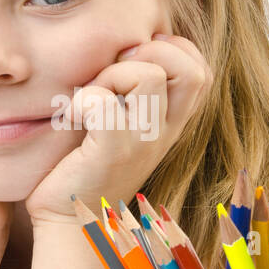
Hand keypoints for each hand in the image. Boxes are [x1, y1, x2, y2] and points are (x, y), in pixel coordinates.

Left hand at [24, 33, 213, 223]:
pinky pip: (104, 102)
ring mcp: (142, 143)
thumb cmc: (83, 167)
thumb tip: (123, 48)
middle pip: (191, 69)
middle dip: (150, 53)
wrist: (68, 221)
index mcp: (169, 124)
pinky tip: (70, 118)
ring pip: (148, 75)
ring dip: (111, 74)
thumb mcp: (118, 125)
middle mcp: (164, 133)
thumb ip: (129, 93)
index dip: (173, 51)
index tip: (134, 60)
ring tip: (89, 98)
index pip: (201, 71)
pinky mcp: (112, 152)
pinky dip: (81, 100)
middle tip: (112, 74)